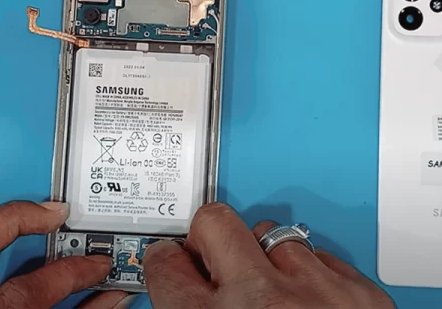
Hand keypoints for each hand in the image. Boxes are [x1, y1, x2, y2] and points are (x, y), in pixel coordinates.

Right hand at [143, 203, 394, 308]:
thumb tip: (177, 290)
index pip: (166, 268)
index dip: (164, 260)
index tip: (168, 258)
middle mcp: (261, 300)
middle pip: (215, 222)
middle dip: (207, 234)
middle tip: (212, 253)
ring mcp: (315, 291)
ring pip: (270, 233)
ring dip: (263, 257)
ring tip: (271, 288)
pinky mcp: (358, 292)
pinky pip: (318, 255)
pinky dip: (308, 273)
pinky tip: (309, 299)